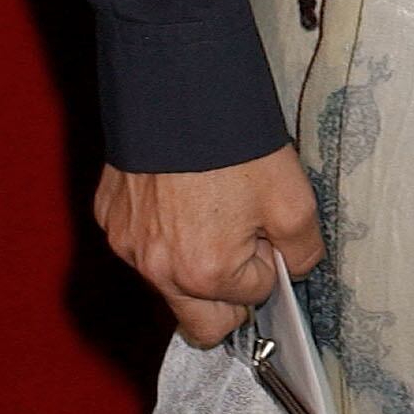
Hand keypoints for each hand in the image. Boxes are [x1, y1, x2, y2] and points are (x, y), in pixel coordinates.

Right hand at [94, 146, 324, 346]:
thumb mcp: (295, 200)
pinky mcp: (110, 219)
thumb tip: (294, 269)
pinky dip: (162, 231)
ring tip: (212, 207)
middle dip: (229, 295)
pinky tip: (179, 192)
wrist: (180, 90)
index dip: (268, 264)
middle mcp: (158, 271)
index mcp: (205, 274)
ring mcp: (128, 246)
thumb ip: (303, 251)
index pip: (253, 298)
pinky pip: (141, 245)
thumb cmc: (237, 146)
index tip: (266, 229)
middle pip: (202, 324)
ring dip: (193, 262)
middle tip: (244, 244)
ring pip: (169, 283)